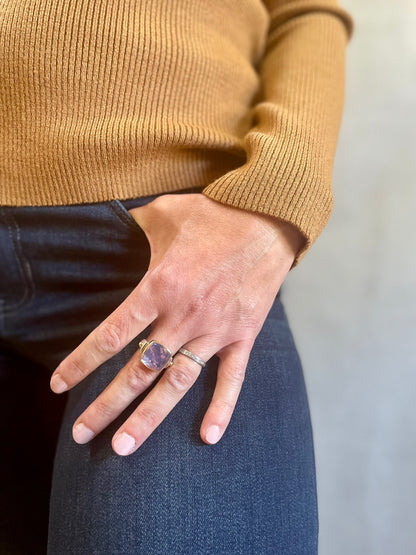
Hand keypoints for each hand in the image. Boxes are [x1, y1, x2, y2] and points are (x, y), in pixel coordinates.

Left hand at [50, 193, 304, 454]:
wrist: (268, 218)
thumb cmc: (215, 214)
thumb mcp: (167, 212)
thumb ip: (134, 223)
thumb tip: (112, 221)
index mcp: (161, 287)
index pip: (113, 334)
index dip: (83, 362)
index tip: (60, 384)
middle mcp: (185, 316)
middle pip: (140, 369)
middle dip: (107, 404)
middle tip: (82, 432)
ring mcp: (216, 329)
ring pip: (177, 383)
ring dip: (150, 417)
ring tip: (124, 447)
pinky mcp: (243, 334)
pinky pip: (232, 378)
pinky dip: (222, 407)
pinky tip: (209, 436)